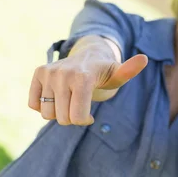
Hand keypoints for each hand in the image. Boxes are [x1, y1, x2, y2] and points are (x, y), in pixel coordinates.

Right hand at [28, 46, 146, 124]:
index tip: (92, 115)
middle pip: (62, 118)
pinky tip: (57, 98)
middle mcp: (62, 73)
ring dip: (59, 113)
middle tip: (81, 106)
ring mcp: (48, 73)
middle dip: (73, 118)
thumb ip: (129, 71)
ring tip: (70, 100)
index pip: (76, 117)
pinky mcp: (38, 73)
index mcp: (82, 77)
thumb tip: (144, 59)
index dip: (84, 120)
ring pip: (46, 113)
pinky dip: (43, 107)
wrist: (89, 56)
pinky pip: (33, 104)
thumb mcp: (119, 75)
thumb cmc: (106, 72)